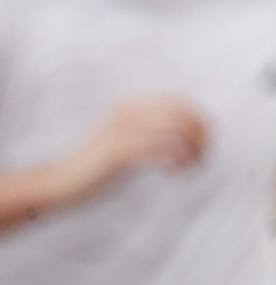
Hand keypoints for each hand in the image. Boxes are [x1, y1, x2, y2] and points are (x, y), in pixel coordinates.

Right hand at [75, 98, 206, 188]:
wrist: (60, 183)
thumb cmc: (97, 167)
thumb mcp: (127, 142)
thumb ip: (150, 133)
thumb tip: (189, 135)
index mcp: (130, 106)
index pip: (180, 102)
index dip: (200, 120)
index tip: (206, 142)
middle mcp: (128, 112)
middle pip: (182, 114)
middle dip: (201, 136)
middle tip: (202, 157)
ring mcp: (123, 129)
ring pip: (176, 131)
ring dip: (192, 150)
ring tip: (192, 167)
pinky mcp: (119, 150)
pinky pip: (161, 150)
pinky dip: (177, 161)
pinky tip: (176, 173)